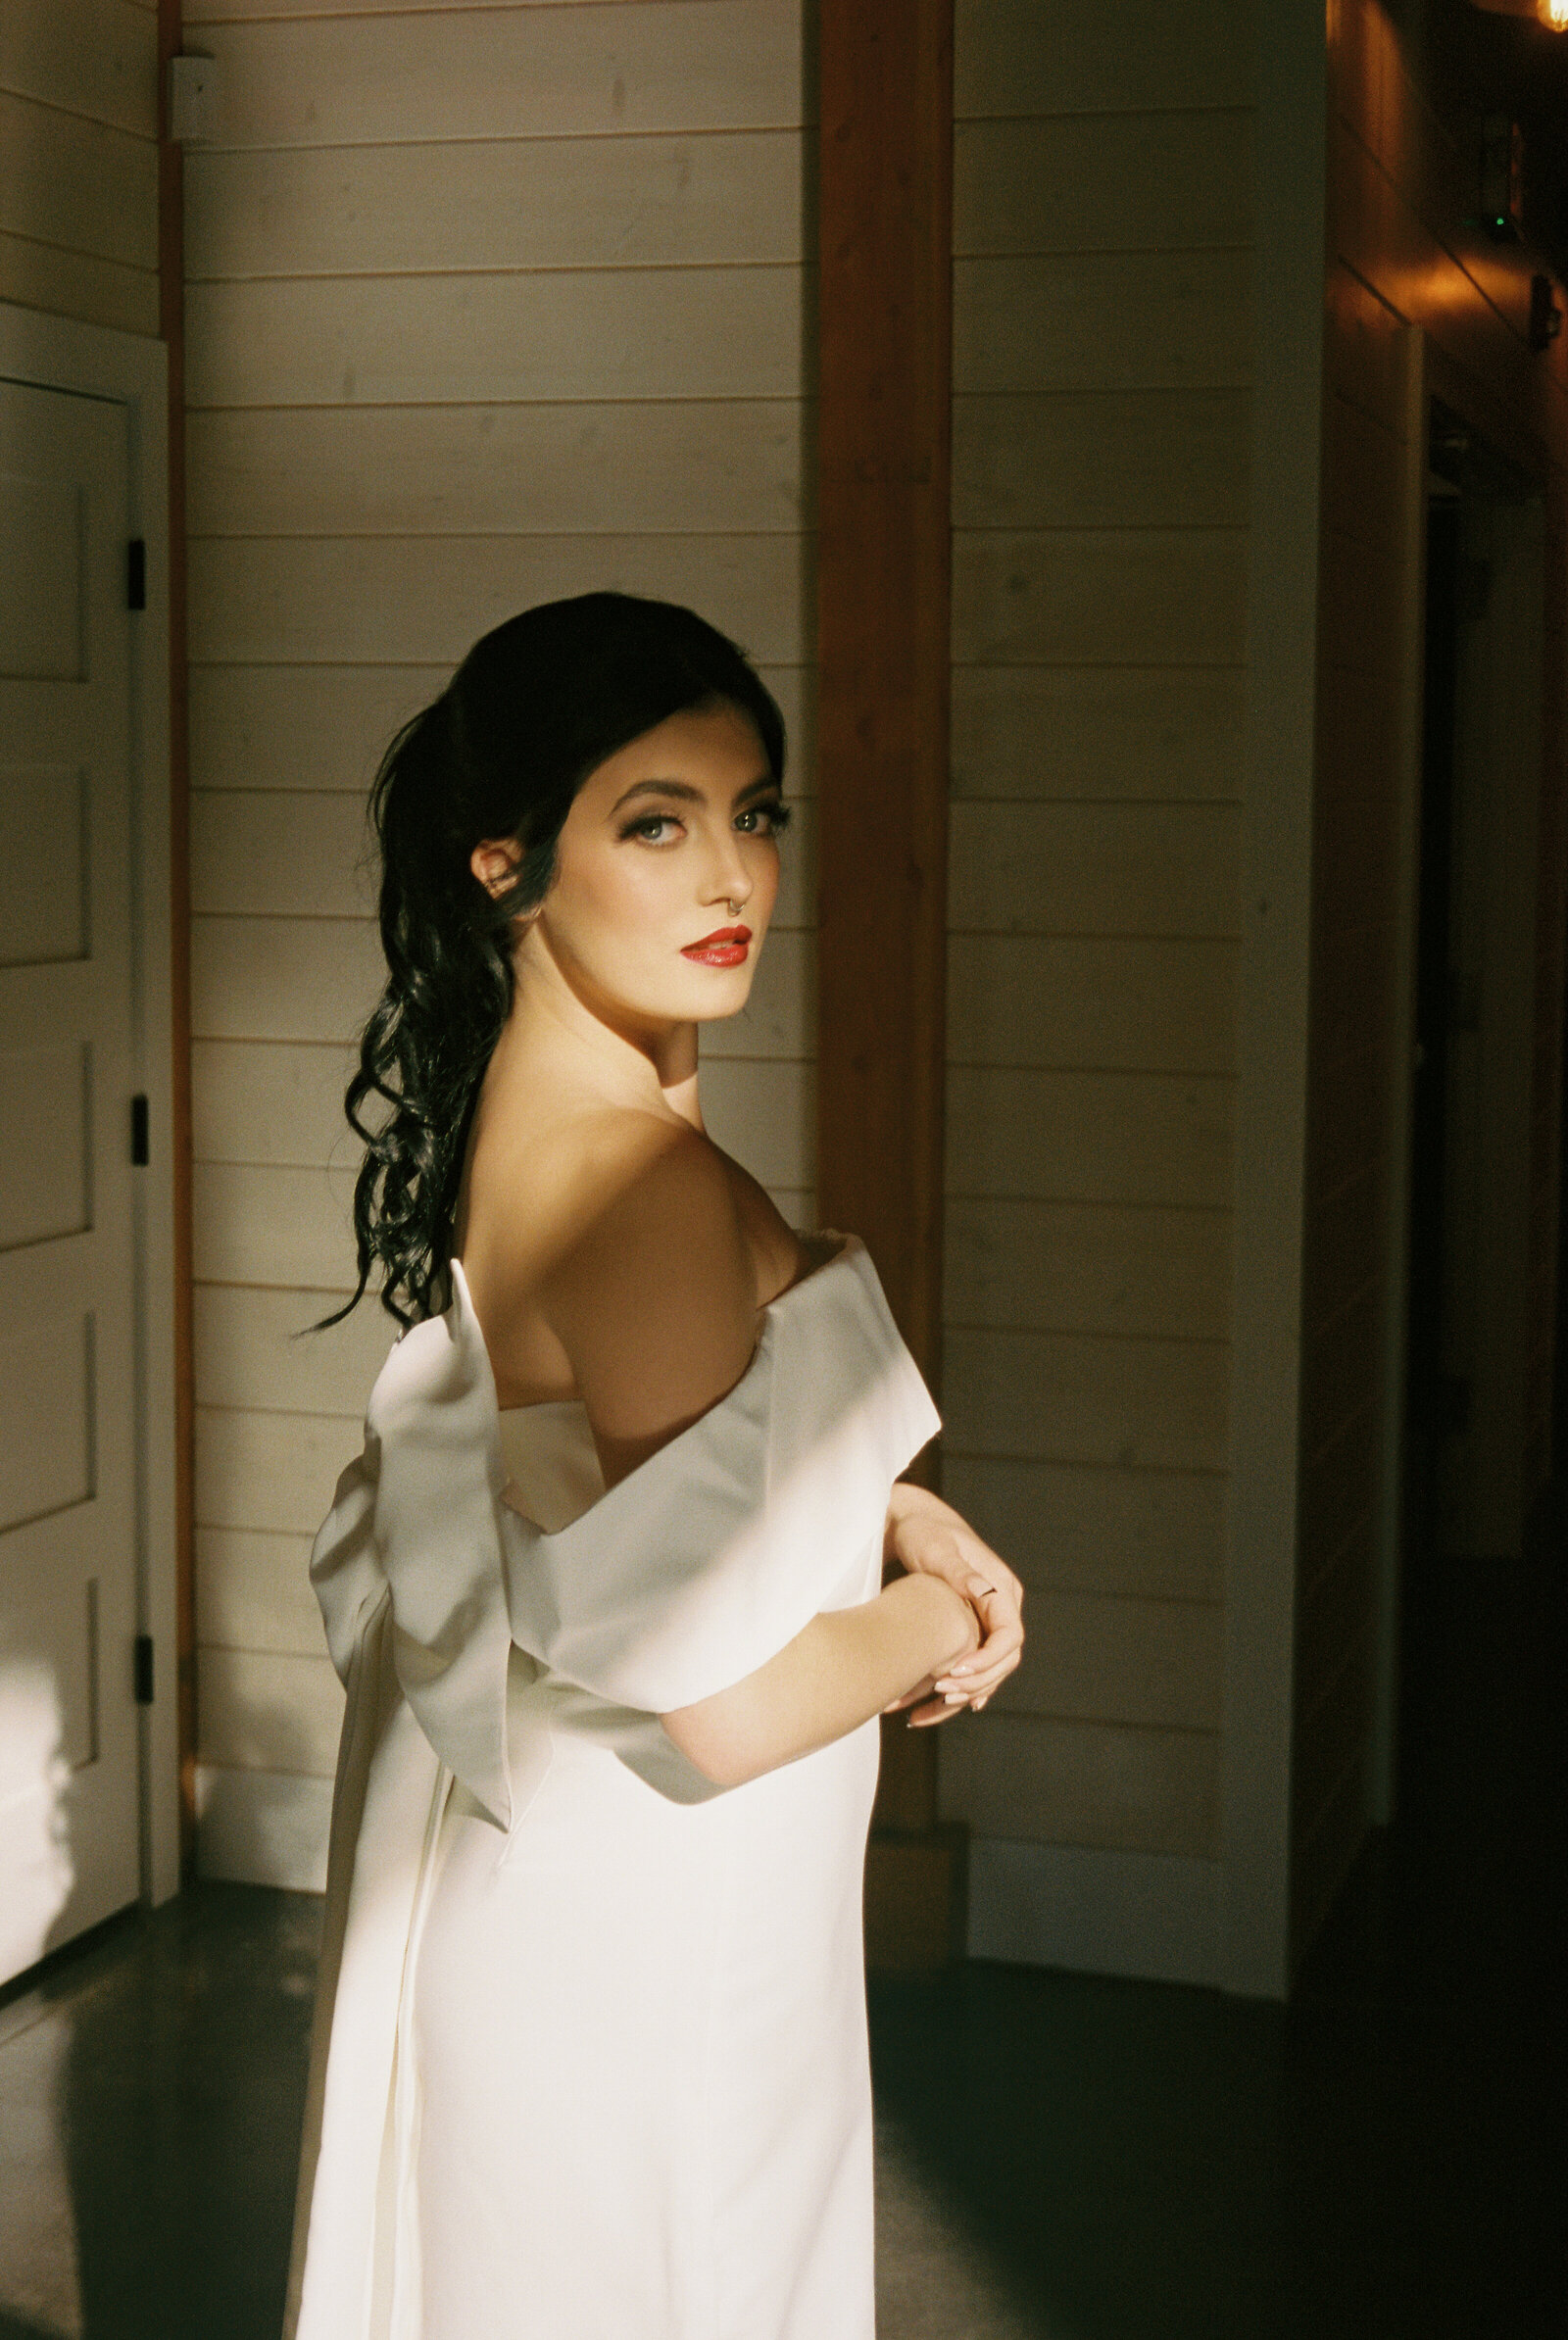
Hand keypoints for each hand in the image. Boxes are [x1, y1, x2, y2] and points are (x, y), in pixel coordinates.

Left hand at [879, 1485, 1023, 1726]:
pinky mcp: (968, 1629)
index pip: (1011, 1636)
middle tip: (940, 1694)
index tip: (955, 1672)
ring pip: (986, 1670)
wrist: (912, 1525)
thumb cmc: (923, 1533)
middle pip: (1002, 1660)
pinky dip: (952, 1688)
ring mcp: (985, 1621)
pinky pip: (969, 1666)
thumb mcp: (938, 1551)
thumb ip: (960, 1574)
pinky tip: (931, 1709)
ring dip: (960, 1694)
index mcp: (1001, 1588)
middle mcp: (1000, 1607)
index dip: (989, 1660)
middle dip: (974, 1682)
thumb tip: (983, 1590)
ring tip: (923, 1714)